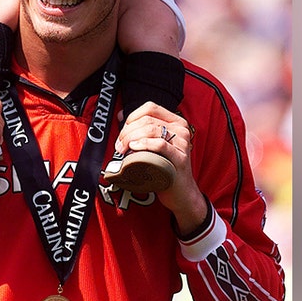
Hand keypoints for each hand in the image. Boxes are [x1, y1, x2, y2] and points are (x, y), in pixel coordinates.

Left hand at [114, 102, 206, 232]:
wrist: (181, 193)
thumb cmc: (165, 168)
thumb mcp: (155, 145)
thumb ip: (141, 129)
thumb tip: (120, 116)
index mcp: (176, 122)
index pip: (150, 108)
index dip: (132, 116)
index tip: (123, 130)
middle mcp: (181, 130)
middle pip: (147, 120)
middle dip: (127, 131)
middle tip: (119, 145)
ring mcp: (182, 144)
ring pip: (151, 130)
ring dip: (131, 138)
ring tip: (123, 149)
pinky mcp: (179, 158)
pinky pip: (160, 145)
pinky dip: (144, 144)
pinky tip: (134, 149)